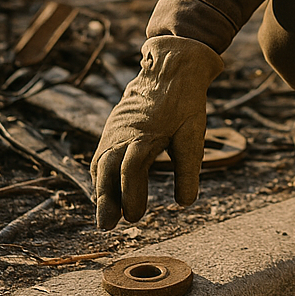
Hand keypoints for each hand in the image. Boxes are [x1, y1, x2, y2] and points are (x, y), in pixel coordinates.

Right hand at [90, 35, 222, 229]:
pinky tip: (104, 191)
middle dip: (106, 200)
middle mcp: (124, 133)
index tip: (135, 217)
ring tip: (106, 217)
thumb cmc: (185, 102)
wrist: (170, 68)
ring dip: (101, 190)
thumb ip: (188, 167)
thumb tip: (185, 203)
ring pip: (101, 164)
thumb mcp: (193, 133)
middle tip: (107, 227)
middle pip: (107, 170)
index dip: (131, 194)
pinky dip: (101, 175)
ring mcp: (114, 129)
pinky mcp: (112, 128)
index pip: (132, 169)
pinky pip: (101, 155)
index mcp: (145, 134)